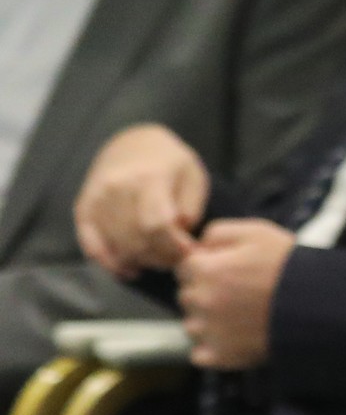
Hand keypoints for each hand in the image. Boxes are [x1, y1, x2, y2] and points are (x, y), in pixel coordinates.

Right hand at [75, 124, 208, 275]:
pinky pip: (91, 245)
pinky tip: (128, 269)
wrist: (132, 144)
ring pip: (115, 246)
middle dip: (159, 258)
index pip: (156, 225)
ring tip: (157, 261)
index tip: (188, 252)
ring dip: (139, 262)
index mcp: (148, 178)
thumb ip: (191, 208)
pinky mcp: (83, 209)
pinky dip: (109, 263)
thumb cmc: (170, 164)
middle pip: (135, 240)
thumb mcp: (193, 177)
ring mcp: (96, 199)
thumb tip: (180, 235)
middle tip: (175, 260)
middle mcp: (116, 188)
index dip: (173, 247)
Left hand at [174, 218, 294, 368]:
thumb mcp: (257, 232)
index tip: (230, 272)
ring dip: (208, 322)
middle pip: (187, 297)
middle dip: (206, 294)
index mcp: (204, 270)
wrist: (320, 306)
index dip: (207, 268)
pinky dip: (213, 349)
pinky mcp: (221, 356)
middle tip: (240, 294)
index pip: (184, 268)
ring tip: (242, 317)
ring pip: (192, 326)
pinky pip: (200, 355)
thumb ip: (218, 232)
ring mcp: (209, 331)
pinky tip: (237, 339)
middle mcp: (200, 301)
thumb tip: (198, 246)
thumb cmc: (290, 267)